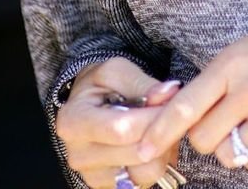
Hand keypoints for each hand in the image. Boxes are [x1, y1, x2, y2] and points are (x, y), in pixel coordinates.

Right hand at [56, 56, 181, 187]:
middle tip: (173, 113)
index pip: (121, 129)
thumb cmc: (102, 85)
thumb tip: (169, 93)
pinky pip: (144, 181)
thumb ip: (143, 83)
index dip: (153, 117)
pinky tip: (154, 142)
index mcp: (73, 121)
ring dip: (162, 150)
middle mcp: (79, 155)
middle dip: (162, 132)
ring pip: (144, 174)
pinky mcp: (108, 187)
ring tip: (162, 128)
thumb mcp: (117, 71)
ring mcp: (93, 176)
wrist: (88, 105)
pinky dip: (156, 162)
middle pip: (136, 154)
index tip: (173, 103)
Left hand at [137, 0, 247, 178]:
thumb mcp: (245, 50)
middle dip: (208, 137)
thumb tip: (179, 114)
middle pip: (204, 139)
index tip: (140, 149)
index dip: (159, 131)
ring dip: (236, 148)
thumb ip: (214, 81)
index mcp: (233, 64)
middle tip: (225, 123)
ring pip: (231, 155)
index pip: (185, 105)